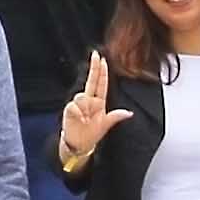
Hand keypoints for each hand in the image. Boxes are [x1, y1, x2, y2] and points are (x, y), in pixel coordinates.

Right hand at [56, 51, 120, 172]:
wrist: (79, 144)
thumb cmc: (92, 134)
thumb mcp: (106, 125)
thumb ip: (116, 117)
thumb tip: (129, 113)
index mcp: (98, 102)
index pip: (100, 84)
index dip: (102, 72)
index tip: (103, 60)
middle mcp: (88, 100)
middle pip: (91, 80)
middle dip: (93, 68)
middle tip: (96, 55)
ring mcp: (78, 104)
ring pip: (82, 96)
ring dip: (85, 107)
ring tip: (86, 119)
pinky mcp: (70, 109)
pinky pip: (74, 106)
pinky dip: (79, 113)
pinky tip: (81, 120)